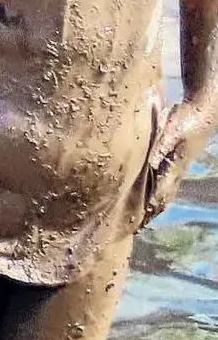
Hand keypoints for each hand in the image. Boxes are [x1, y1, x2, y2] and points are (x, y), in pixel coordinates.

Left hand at [144, 100, 216, 224]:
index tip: (138, 222)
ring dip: (155, 207)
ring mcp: (178, 167)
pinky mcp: (177, 162)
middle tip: (138, 228)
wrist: (203, 111)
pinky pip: (167, 183)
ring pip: (166, 193)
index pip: (159, 193)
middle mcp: (177, 171)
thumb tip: (148, 164)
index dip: (148, 208)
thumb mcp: (169, 132)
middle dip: (150, 213)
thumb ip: (158, 148)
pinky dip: (158, 194)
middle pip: (163, 198)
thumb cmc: (186, 119)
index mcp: (174, 167)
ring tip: (143, 219)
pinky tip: (151, 199)